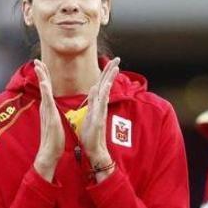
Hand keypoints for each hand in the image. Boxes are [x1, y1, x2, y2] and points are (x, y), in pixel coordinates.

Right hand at [33, 59, 65, 181]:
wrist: (50, 152)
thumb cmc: (54, 139)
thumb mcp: (55, 122)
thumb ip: (53, 114)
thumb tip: (52, 109)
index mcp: (48, 108)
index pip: (46, 89)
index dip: (45, 76)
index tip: (42, 65)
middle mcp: (45, 107)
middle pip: (43, 86)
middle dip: (40, 72)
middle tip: (36, 60)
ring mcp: (46, 111)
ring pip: (44, 91)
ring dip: (41, 77)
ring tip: (38, 66)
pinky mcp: (49, 117)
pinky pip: (47, 102)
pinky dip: (45, 91)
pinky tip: (44, 83)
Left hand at [78, 58, 119, 181]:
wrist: (94, 149)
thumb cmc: (91, 133)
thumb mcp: (90, 113)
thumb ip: (92, 101)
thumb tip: (93, 88)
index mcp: (97, 103)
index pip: (101, 84)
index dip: (105, 72)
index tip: (110, 61)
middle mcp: (101, 105)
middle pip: (106, 84)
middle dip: (111, 71)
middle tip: (118, 58)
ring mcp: (101, 111)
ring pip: (106, 91)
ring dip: (110, 79)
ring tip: (115, 67)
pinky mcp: (100, 118)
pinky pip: (102, 103)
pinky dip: (104, 93)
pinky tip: (107, 85)